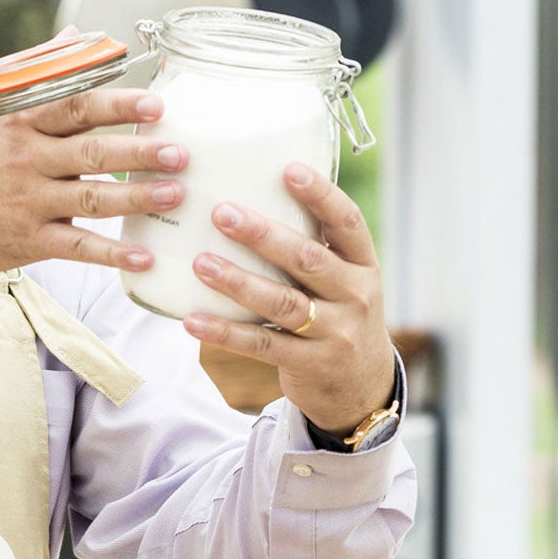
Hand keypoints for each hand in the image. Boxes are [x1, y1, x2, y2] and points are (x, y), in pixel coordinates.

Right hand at [0, 87, 187, 274]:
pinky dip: (111, 253)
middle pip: (91, 153)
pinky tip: (143, 256)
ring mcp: (29, 202)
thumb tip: (79, 35)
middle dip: (139, 153)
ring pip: (91, 199)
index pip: (75, 108)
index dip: (118, 106)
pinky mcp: (29, 240)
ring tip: (175, 195)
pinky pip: (77, 246)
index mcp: (19, 122)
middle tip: (179, 152)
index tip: (155, 105)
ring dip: (136, 198)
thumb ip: (37, 73)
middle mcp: (26, 160)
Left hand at [182, 163, 395, 436]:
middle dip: (264, 235)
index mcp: (364, 265)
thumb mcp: (345, 282)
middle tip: (221, 213)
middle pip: (308, 259)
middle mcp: (355, 296)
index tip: (289, 171)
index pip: (348, 223)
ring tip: (201, 263)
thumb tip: (253, 196)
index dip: (321, 195)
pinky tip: (193, 320)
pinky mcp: (310, 364)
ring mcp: (335, 333)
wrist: (363, 388)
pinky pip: (263, 345)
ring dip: (238, 282)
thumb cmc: (340, 317)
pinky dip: (226, 333)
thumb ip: (315, 248)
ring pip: (283, 303)